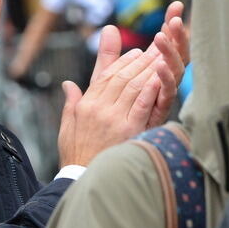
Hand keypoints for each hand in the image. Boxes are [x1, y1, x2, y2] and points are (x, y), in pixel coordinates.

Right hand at [58, 28, 167, 165]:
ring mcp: (114, 118)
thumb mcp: (67, 126)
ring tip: (161, 56)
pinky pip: (142, 104)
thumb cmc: (75, 156)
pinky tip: (160, 77)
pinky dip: (151, 89)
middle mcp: (99, 108)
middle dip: (139, 61)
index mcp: (86, 104)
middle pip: (122, 77)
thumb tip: (68, 84)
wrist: (81, 179)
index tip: (135, 53)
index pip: (106, 76)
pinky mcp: (128, 130)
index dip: (122, 62)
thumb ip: (71, 102)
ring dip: (148, 69)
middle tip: (154, 49)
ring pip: (133, 86)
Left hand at [86, 2, 188, 129]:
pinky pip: (164, 95)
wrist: (95, 157)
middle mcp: (158, 88)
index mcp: (149, 77)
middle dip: (176, 35)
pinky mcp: (156, 116)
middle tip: (176, 16)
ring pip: (173, 72)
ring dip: (168, 53)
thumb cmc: (102, 121)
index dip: (168, 26)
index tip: (175, 5)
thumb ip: (108, 58)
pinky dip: (163, 80)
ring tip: (162, 36)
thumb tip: (109, 28)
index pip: (162, 47)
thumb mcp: (103, 82)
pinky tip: (160, 66)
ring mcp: (158, 101)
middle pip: (174, 56)